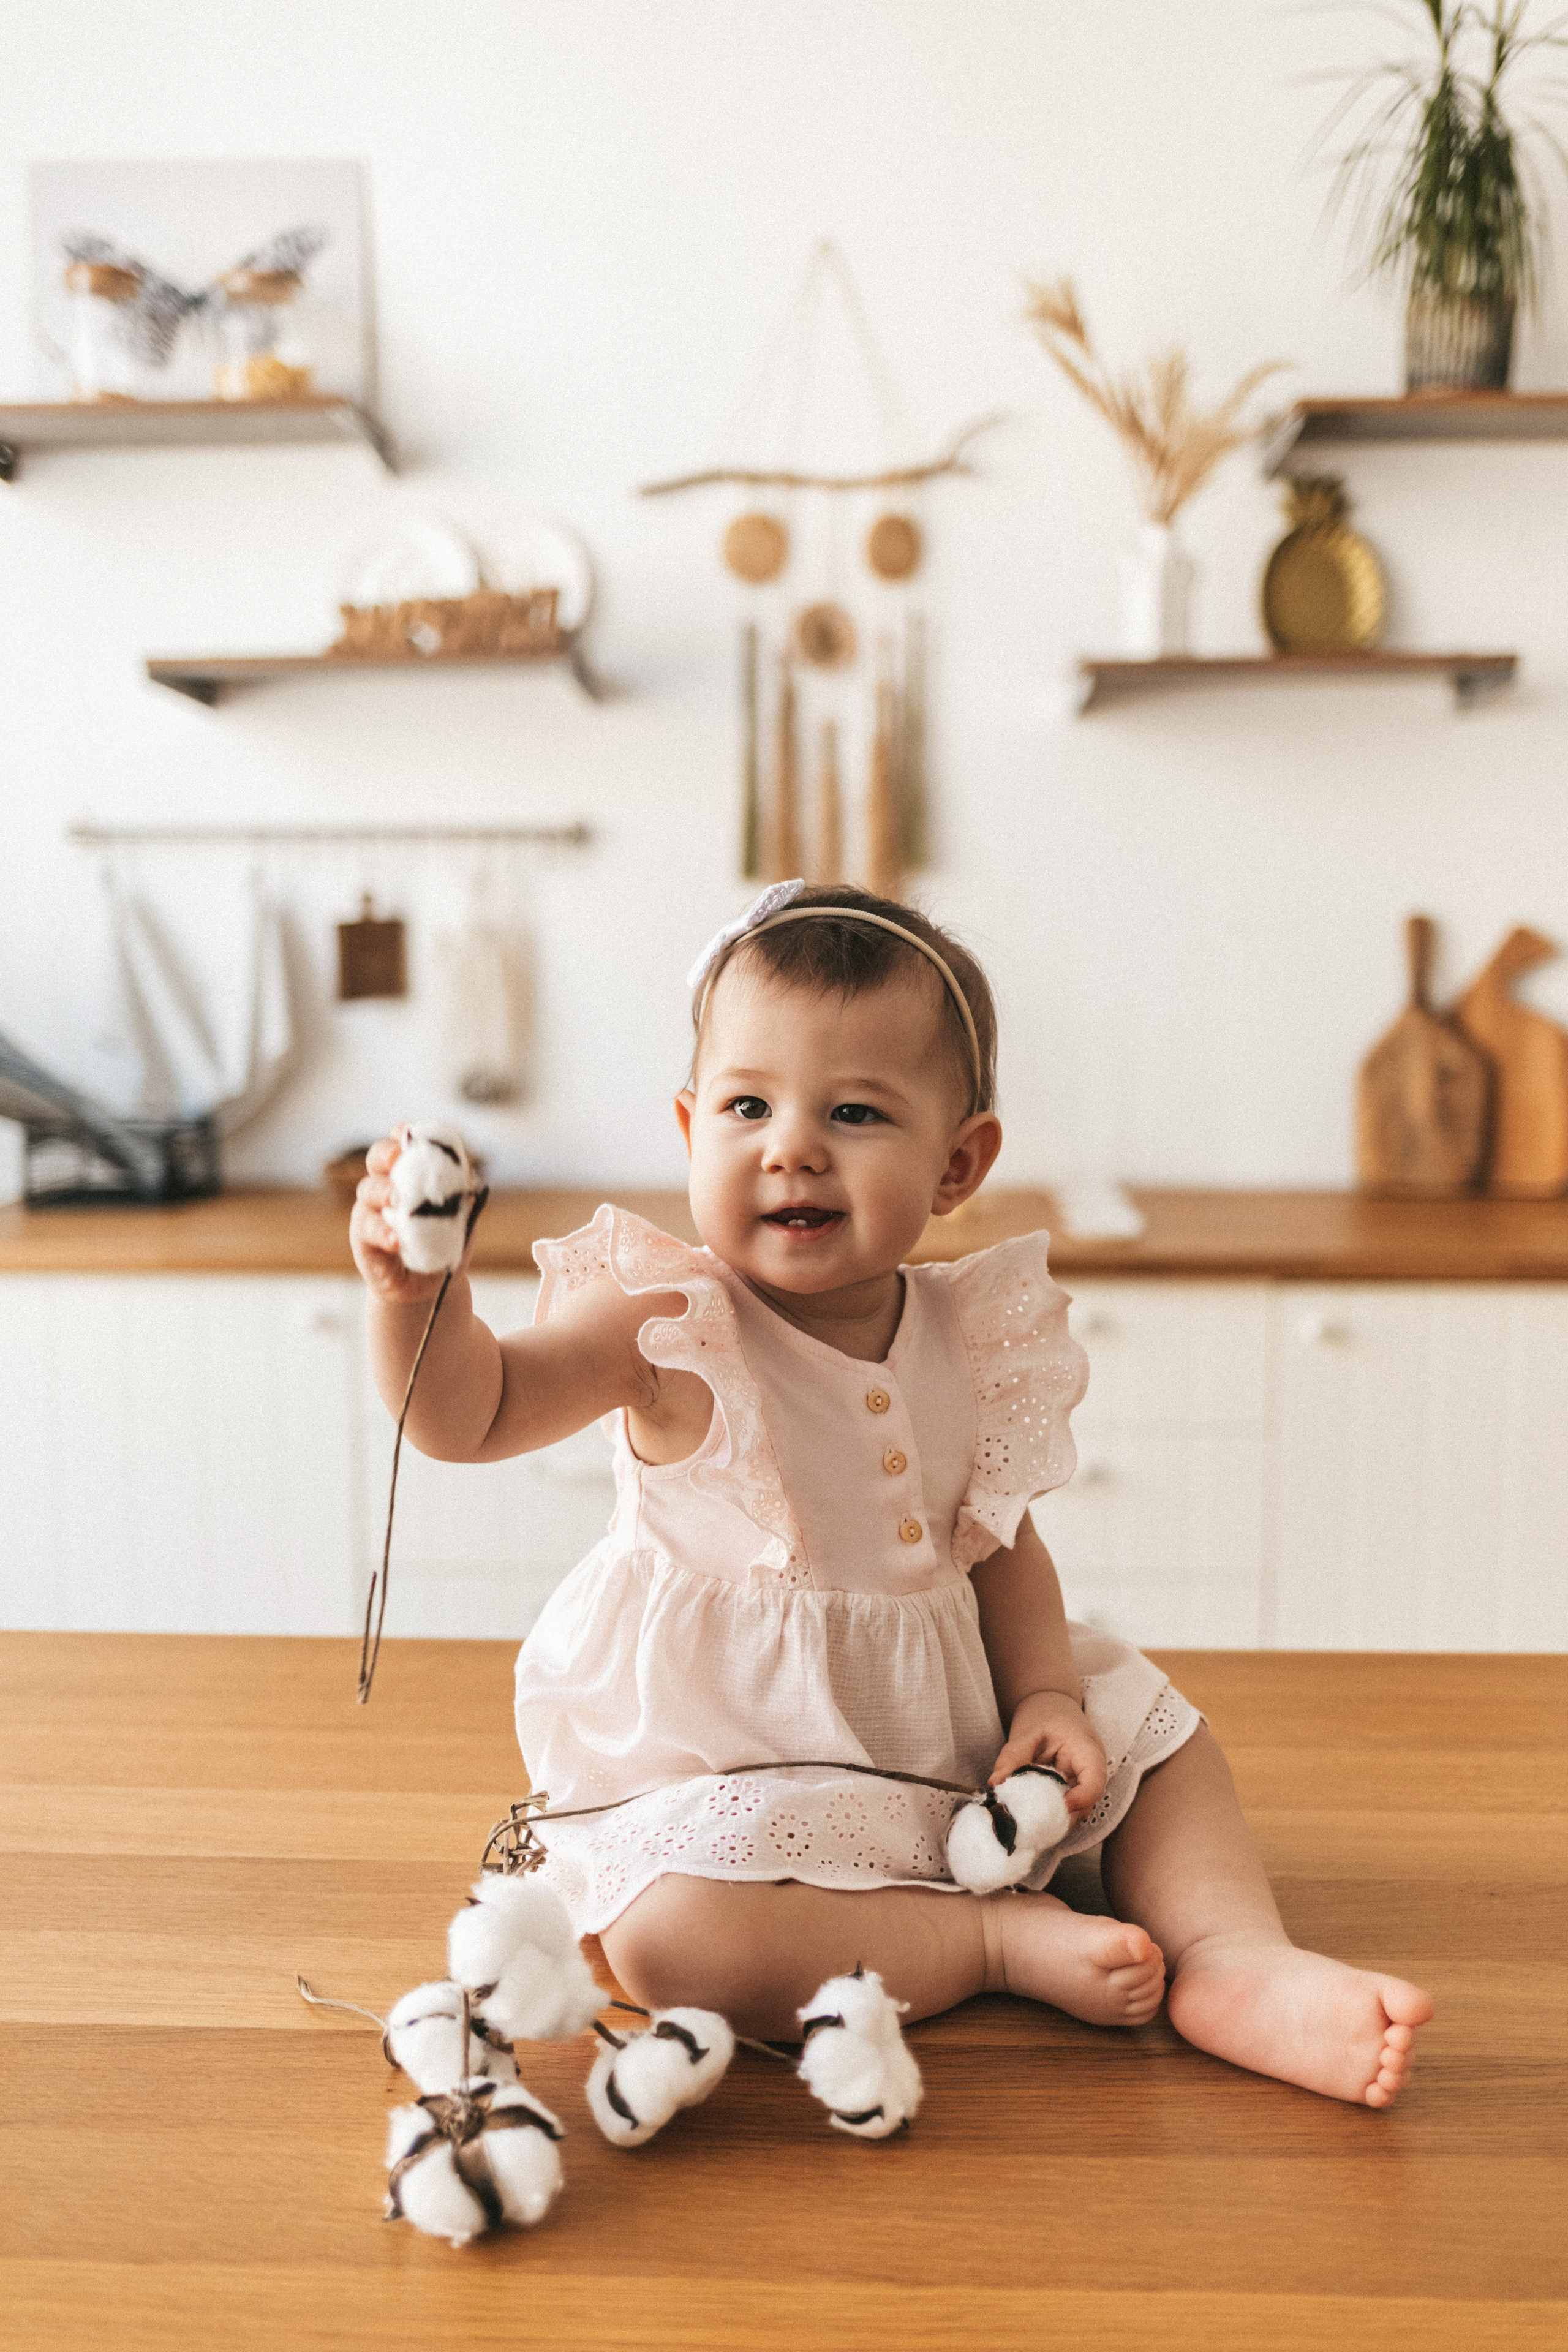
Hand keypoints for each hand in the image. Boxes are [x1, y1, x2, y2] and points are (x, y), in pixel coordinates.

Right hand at [349, 1130, 447, 1304]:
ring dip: (383, 1191)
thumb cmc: (442, 1245)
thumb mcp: (459, 1220)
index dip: (402, 1135)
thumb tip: (471, 1183)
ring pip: (367, 1191)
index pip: (399, 1146)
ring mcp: (370, 1213)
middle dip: (386, 1153)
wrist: (429, 1286)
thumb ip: (461, 1200)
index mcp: (406, 1177)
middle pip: (376, 1160)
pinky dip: (382, 1232)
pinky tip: (395, 1240)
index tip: (408, 1131)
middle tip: (400, 1157)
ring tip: (398, 1199)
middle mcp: (384, 1189)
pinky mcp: (364, 1241)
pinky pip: (367, 1231)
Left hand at [989, 1688, 1107, 1817]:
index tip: (1060, 1806)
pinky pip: (1066, 1805)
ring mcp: (1083, 1780)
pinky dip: (1051, 1811)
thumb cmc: (1043, 1713)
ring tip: (1029, 1820)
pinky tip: (1032, 1813)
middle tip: (1033, 1822)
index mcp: (1086, 1749)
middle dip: (1063, 1816)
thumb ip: (1012, 1756)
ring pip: (1078, 1809)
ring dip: (1056, 1816)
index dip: (1081, 1799)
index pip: (1095, 1781)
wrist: (1051, 1705)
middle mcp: (1091, 1769)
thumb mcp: (1026, 1731)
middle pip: (1087, 1803)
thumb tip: (996, 1783)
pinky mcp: (1073, 1788)